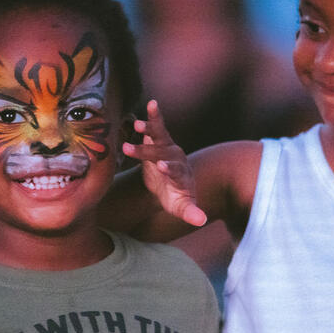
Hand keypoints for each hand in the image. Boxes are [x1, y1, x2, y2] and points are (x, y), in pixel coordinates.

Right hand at [122, 100, 206, 226]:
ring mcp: (168, 148)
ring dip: (150, 130)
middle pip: (164, 153)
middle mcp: (176, 158)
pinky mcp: (159, 141)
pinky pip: (155, 128)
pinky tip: (144, 111)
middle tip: (131, 149)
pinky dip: (150, 120)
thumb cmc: (177, 198)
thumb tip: (202, 221)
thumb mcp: (183, 207)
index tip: (162, 167)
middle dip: (150, 151)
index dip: (170, 169)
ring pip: (160, 137)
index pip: (176, 171)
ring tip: (138, 125)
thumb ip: (191, 212)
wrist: (172, 184)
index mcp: (182, 175)